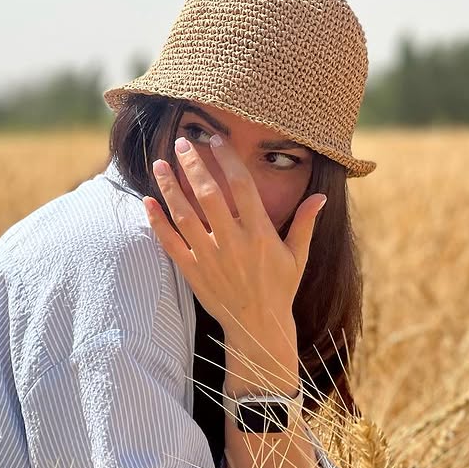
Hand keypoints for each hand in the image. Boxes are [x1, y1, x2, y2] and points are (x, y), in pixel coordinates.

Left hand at [143, 133, 327, 337]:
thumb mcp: (298, 256)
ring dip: (170, 187)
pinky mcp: (193, 272)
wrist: (258, 326)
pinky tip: (147, 201)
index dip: (226, 160)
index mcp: (260, 233)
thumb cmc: (280, 288)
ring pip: (185, 215)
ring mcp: (211, 257)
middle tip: (181, 142)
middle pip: (208, 194)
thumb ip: (305, 223)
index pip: (241, 186)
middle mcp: (234, 242)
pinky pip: (171, 243)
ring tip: (160, 164)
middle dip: (193, 165)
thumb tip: (321, 196)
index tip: (215, 141)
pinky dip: (157, 222)